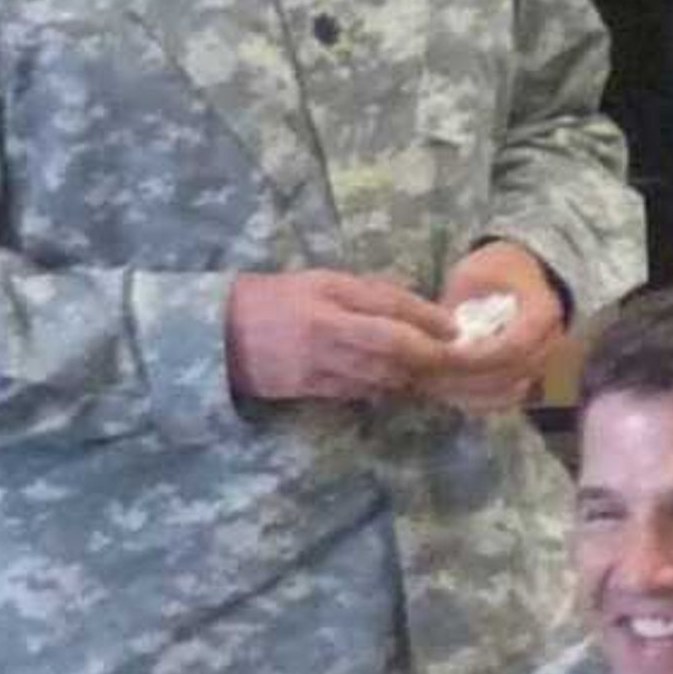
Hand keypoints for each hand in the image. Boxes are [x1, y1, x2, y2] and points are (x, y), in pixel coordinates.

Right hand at [224, 269, 457, 402]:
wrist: (217, 332)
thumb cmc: (276, 298)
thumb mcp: (321, 282)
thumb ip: (369, 293)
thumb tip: (420, 309)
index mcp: (327, 296)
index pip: (389, 308)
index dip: (427, 319)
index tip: (455, 328)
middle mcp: (325, 331)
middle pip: (392, 347)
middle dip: (429, 354)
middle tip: (454, 357)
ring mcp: (317, 364)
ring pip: (380, 375)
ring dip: (411, 375)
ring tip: (432, 372)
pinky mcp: (309, 389)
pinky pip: (359, 391)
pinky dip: (384, 388)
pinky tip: (398, 383)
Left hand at [418, 242, 563, 415]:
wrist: (522, 274)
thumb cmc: (494, 269)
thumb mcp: (473, 274)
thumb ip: (458, 305)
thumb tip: (433, 337)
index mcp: (544, 311)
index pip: (515, 347)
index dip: (479, 357)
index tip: (445, 355)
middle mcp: (551, 342)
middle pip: (513, 376)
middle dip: (468, 379)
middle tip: (428, 376)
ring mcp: (544, 363)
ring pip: (508, 393)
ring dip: (469, 393)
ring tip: (431, 384)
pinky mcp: (530, 376)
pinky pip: (505, 399)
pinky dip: (475, 400)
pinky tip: (445, 390)